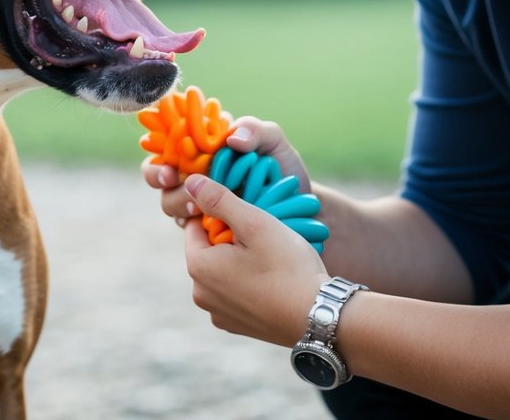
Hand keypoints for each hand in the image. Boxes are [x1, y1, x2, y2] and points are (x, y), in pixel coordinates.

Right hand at [141, 115, 312, 223]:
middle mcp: (194, 174)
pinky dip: (196, 226)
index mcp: (202, 148)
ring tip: (199, 207)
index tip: (169, 167)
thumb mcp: (273, 142)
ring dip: (179, 203)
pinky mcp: (207, 227)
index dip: (160, 155)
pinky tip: (213, 225)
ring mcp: (198, 202)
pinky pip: (189, 229)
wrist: (300, 207)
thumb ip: (255, 130)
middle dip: (159, 178)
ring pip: (170, 203)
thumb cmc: (282, 168)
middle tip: (174, 181)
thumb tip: (232, 138)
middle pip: (160, 177)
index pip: (166, 147)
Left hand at [181, 173, 328, 347]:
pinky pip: (235, 294)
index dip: (221, 215)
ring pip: (222, 272)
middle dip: (230, 238)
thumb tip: (190, 182)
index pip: (195, 226)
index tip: (248, 217)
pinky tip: (274, 281)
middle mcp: (201, 294)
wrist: (320, 316)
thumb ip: (219, 199)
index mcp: (198, 267)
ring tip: (272, 259)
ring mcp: (218, 314)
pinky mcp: (237, 326)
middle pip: (208, 250)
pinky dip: (248, 284)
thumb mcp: (255, 223)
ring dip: (240, 261)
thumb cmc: (288, 266)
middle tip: (264, 236)